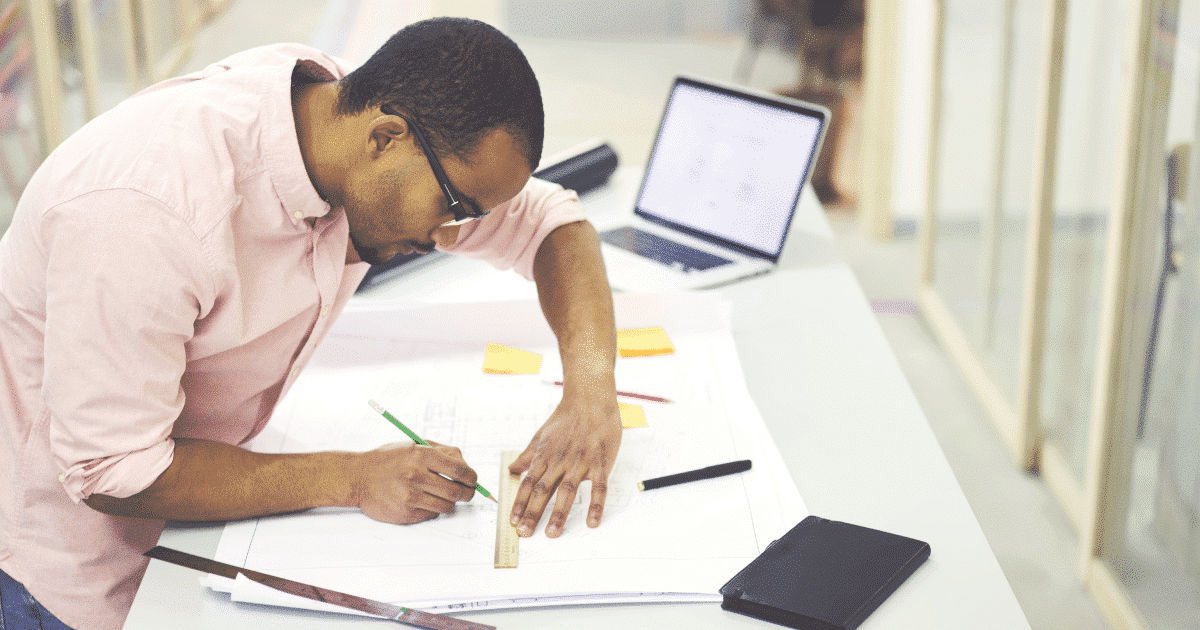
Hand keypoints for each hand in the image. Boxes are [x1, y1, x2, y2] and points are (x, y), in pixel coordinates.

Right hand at [353, 442, 477, 524]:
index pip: (460, 469)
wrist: (357, 478)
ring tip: (440, 495)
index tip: (473, 480)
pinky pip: (431, 514)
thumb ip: (441, 451)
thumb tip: (465, 465)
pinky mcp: (405, 513)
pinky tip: (421, 499)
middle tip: (466, 492)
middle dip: (467, 493)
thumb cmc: (387, 460)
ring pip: (447, 506)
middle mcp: (416, 476)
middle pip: (457, 491)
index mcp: (421, 455)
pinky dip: (432, 509)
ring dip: (449, 502)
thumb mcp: (414, 445)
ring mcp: (410, 497)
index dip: (472, 477)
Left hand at [508, 393, 621, 537]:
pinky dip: (595, 504)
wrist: (590, 399)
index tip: (513, 521)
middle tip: (525, 533)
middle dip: (533, 513)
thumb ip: (528, 455)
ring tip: (553, 533)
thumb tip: (512, 470)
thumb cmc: (567, 417)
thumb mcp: (541, 435)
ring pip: (567, 491)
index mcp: (545, 456)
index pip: (528, 483)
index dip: (520, 503)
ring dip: (559, 513)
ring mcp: (580, 462)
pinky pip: (598, 487)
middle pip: (543, 490)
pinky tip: (592, 521)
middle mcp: (560, 461)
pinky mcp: (600, 462)